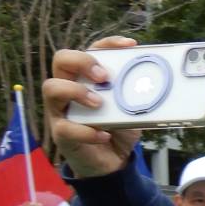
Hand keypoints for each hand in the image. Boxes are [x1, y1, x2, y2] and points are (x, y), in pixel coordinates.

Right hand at [43, 37, 141, 177]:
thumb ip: (134, 96)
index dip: (108, 43)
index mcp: (87, 77)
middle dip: (83, 62)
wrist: (112, 161)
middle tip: (104, 77)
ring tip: (99, 104)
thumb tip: (153, 83)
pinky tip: (105, 135)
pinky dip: (88, 132)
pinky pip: (66, 128)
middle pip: (61, 59)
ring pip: (51, 88)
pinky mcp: (61, 133)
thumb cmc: (118, 128)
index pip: (91, 49)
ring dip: (77, 92)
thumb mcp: (130, 109)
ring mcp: (61, 110)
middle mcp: (69, 87)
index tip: (130, 45)